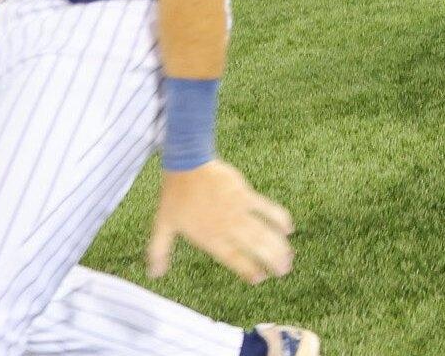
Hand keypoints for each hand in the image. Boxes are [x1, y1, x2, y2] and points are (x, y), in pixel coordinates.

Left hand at [147, 161, 295, 284]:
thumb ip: (159, 251)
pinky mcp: (246, 195)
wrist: (187, 164)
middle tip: (283, 271)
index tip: (259, 279)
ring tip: (289, 257)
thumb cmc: (174, 196)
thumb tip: (154, 274)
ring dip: (279, 245)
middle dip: (272, 261)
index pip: (233, 259)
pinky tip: (289, 228)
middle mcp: (226, 227)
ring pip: (264, 232)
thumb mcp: (162, 225)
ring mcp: (238, 210)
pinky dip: (280, 218)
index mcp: (208, 237)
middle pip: (255, 248)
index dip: (247, 270)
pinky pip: (267, 208)